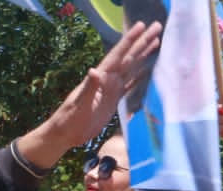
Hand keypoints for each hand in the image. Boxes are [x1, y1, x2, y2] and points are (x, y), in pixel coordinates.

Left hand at [17, 21, 162, 166]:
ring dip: (143, 55)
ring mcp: (111, 89)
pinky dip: (139, 76)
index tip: (141, 25)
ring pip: (132, 68)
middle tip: (157, 26)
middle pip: (129, 57)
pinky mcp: (113, 100)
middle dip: (142, 42)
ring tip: (157, 41)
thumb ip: (89, 87)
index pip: (118, 55)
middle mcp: (108, 80)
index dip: (129, 40)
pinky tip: (148, 70)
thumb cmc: (69, 119)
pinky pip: (130, 84)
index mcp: (101, 78)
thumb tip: (94, 70)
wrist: (66, 133)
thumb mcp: (79, 103)